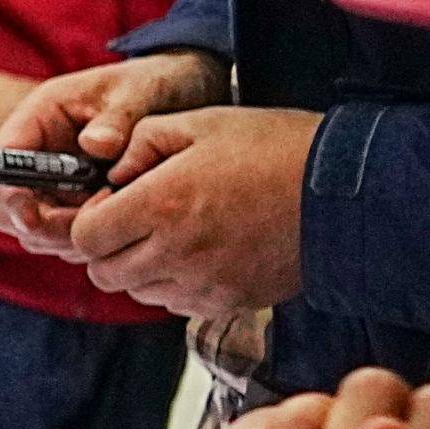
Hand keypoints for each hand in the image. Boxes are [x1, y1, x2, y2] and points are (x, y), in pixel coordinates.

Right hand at [0, 50, 227, 255]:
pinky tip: (123, 227)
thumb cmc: (152, 83)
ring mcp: (55, 182)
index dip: (11, 195)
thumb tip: (96, 145)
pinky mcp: (76, 203)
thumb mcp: (139, 92)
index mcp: (41, 116)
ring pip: (37, 230)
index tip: (34, 218)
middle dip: (43, 226)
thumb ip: (118, 118)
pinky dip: (88, 241)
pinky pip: (65, 236)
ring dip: (68, 237)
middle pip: (11, 208)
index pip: (3, 164)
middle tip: (90, 227)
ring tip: (116, 221)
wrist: (180, 92)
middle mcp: (39, 153)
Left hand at [65, 106, 314, 316]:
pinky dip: (176, 284)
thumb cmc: (274, 149)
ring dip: (142, 267)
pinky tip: (202, 251)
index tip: (115, 200)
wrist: (343, 193)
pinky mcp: (229, 303)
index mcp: (161, 205)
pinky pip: (177, 304)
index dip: (91, 218)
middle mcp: (176, 254)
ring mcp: (203, 285)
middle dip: (109, 246)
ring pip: (138, 292)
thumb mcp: (201, 123)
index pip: (86, 237)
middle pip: (104, 272)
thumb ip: (141, 143)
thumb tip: (111, 175)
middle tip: (139, 217)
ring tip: (175, 232)